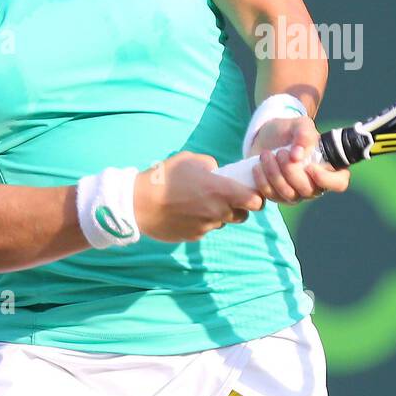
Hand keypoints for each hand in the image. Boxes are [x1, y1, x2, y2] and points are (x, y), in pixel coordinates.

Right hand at [133, 152, 265, 242]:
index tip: (249, 192)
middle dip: (239, 208)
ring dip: (218, 215)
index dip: (256, 197)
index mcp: (221, 191)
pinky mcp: (193, 236)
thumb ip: (209, 164)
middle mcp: (218, 212)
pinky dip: (201, 222)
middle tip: (226, 198)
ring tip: (200, 203)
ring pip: (222, 222)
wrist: (139, 203)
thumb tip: (216, 171)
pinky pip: (204, 229)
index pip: (255, 201)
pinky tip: (186, 212)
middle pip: (242, 216)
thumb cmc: (165, 177)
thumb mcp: (189, 160)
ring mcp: (206, 227)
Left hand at [248, 115, 350, 204]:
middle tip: (280, 152)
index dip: (326, 179)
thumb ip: (304, 134)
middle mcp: (314, 185)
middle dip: (291, 171)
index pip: (339, 183)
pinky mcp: (277, 196)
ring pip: (288, 195)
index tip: (310, 166)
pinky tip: (258, 166)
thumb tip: (297, 155)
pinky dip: (262, 183)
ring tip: (266, 154)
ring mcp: (296, 193)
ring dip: (274, 174)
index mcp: (328, 168)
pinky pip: (270, 197)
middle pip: (308, 190)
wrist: (267, 136)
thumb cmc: (290, 131)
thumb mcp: (300, 125)